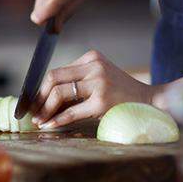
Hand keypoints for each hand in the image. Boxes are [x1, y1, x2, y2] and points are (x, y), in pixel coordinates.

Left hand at [31, 50, 161, 129]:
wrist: (150, 102)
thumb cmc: (121, 94)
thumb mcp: (98, 79)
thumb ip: (76, 84)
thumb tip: (43, 99)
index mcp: (91, 57)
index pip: (57, 71)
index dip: (40, 87)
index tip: (33, 101)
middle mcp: (94, 66)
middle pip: (53, 78)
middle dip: (39, 97)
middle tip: (32, 111)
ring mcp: (99, 82)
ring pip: (59, 92)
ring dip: (45, 109)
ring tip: (39, 120)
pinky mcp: (102, 101)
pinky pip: (72, 111)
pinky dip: (57, 119)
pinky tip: (49, 125)